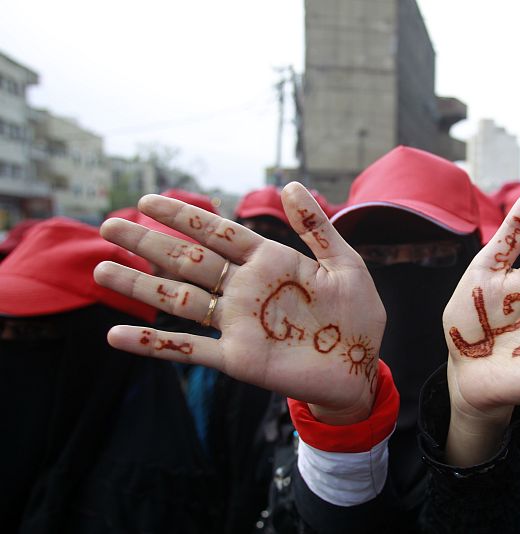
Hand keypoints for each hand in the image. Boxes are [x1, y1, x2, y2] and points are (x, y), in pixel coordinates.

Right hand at [94, 182, 385, 424]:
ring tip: (102, 270)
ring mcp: (238, 323)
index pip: (218, 232)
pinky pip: (189, 349)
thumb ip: (316, 228)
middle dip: (149, 243)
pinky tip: (116, 337)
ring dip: (140, 287)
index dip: (185, 217)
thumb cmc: (357, 315)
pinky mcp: (238, 358)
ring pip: (179, 300)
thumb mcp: (344, 265)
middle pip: (188, 260)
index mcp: (270, 262)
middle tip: (110, 225)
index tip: (149, 200)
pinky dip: (153, 345)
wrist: (361, 369)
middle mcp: (245, 289)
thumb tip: (289, 185)